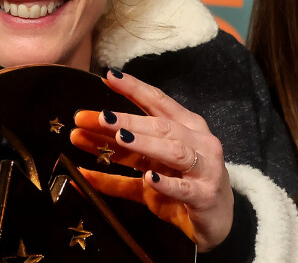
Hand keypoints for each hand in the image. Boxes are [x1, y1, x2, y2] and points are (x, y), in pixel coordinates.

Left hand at [71, 71, 232, 252]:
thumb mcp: (148, 166)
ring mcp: (204, 167)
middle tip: (98, 116)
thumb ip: (118, 157)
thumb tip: (80, 149)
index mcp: (184, 125)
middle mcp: (196, 140)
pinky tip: (149, 177)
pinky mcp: (204, 196)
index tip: (109, 76)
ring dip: (145, 142)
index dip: (134, 87)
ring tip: (119, 137)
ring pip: (173, 150)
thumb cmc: (181, 184)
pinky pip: (183, 188)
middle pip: (159, 124)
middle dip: (127, 119)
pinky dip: (166, 183)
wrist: (217, 220)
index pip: (156, 101)